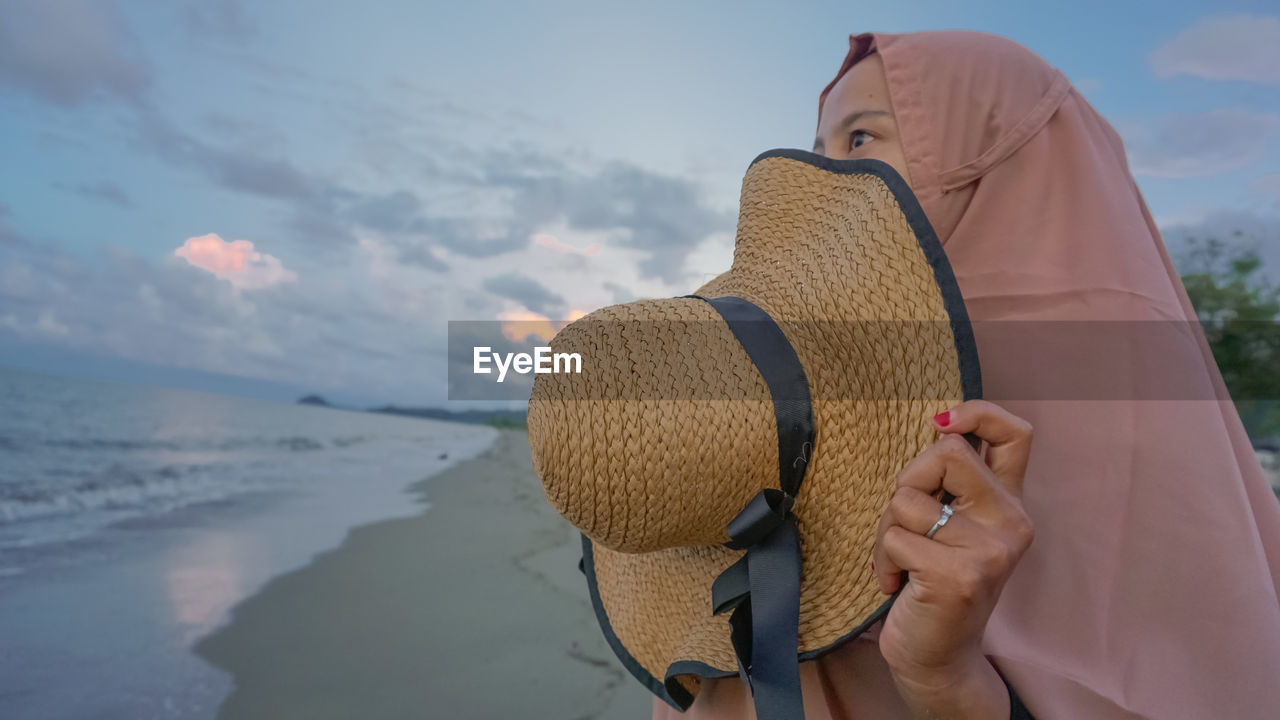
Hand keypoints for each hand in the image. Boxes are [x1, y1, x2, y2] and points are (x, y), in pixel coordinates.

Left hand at [872, 400, 1035, 718]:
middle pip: (946, 454)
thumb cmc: (932, 582)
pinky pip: (895, 538)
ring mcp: (988, 552)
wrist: (938, 658)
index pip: (1016, 434)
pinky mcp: (958, 576)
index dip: (978, 413)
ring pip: (908, 499)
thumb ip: (952, 482)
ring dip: (886, 529)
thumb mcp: (951, 525)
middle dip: (907, 481)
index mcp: (1010, 503)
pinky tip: (898, 584)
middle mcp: (1010, 524)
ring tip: (902, 562)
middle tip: (905, 523)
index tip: (940, 423)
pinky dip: (883, 560)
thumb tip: (937, 422)